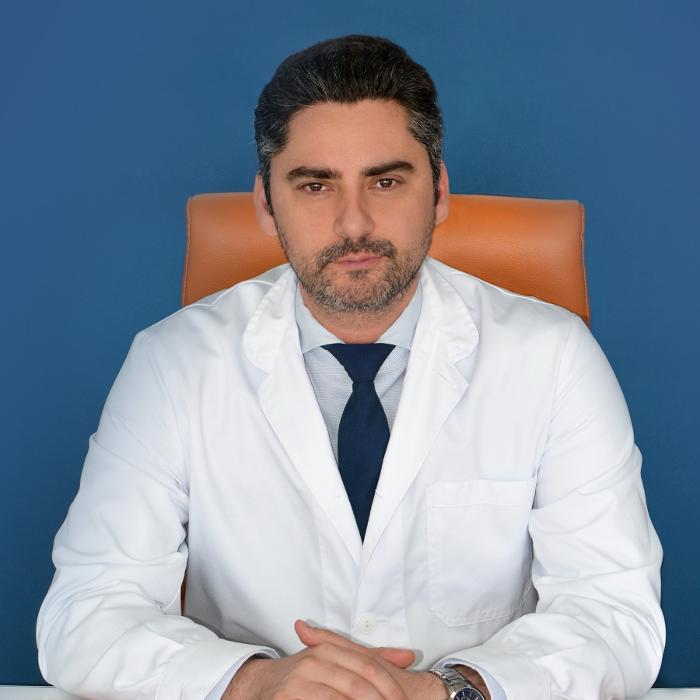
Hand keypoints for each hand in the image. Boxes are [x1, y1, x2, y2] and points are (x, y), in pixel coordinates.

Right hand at [224, 619, 433, 699]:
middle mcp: (314, 661)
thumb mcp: (334, 660)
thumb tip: (407, 657)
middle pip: (358, 686)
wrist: (260, 685)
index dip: (390, 686)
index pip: (369, 666)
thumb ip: (369, 658)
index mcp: (329, 649)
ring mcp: (299, 682)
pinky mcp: (287, 699)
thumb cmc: (305, 675)